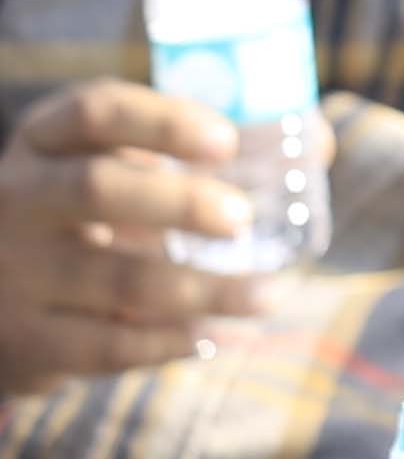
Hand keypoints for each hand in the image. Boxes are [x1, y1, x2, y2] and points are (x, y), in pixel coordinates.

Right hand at [0, 84, 279, 402]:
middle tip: (241, 220)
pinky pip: (112, 346)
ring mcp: (16, 273)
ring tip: (272, 293)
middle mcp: (18, 200)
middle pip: (97, 189)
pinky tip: (229, 335)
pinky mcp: (26, 341)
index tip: (225, 139)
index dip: (162, 121)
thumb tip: (318, 142)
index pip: (93, 111)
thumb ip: (194, 156)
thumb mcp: (112, 172)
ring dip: (208, 290)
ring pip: (120, 281)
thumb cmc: (80, 219)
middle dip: (179, 203)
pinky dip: (180, 342)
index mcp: (44, 144)